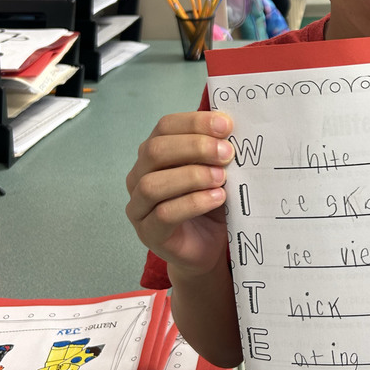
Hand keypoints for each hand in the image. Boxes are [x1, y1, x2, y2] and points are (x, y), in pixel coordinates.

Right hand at [125, 111, 234, 275]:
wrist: (209, 246)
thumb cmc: (211, 202)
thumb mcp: (217, 170)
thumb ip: (217, 149)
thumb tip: (230, 124)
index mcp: (154, 153)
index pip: (165, 126)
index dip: (195, 122)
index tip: (226, 126)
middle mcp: (139, 176)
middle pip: (155, 151)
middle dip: (195, 147)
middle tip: (227, 153)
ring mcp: (139, 206)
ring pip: (153, 184)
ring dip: (192, 176)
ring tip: (222, 179)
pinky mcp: (149, 233)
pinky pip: (164, 214)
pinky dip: (193, 203)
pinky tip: (217, 198)